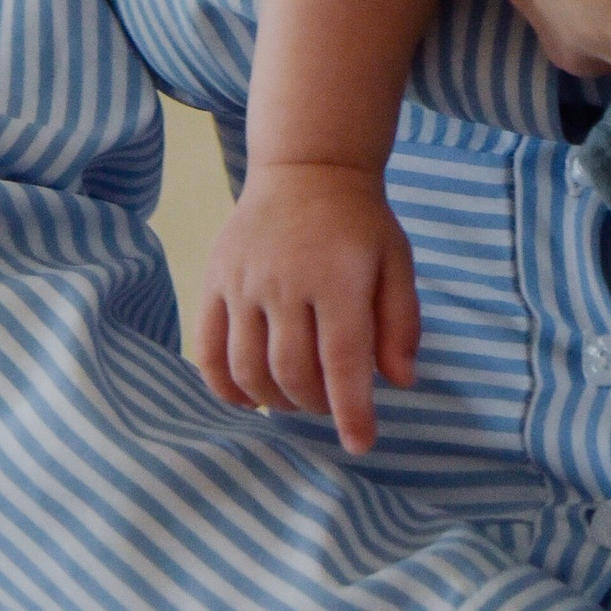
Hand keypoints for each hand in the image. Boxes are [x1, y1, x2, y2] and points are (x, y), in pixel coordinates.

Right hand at [196, 162, 418, 449]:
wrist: (306, 167)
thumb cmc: (359, 222)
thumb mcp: (396, 261)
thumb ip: (401, 322)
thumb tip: (401, 382)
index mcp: (338, 275)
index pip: (342, 360)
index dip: (351, 410)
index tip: (361, 444)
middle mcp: (285, 280)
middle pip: (293, 372)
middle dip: (316, 404)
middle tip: (330, 402)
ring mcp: (243, 281)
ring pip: (249, 369)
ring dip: (275, 400)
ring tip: (296, 398)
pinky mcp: (215, 280)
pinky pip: (209, 350)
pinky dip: (225, 387)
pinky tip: (249, 400)